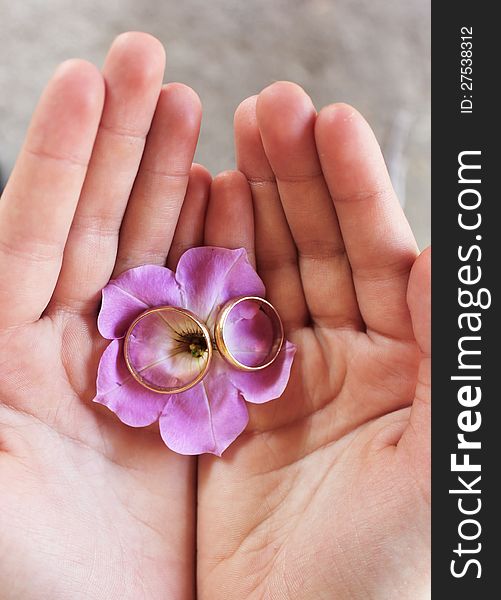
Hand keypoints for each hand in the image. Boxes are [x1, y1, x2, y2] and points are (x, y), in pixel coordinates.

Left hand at [0, 33, 207, 598]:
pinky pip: (205, 300)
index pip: (35, 232)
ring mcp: (138, 360)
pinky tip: (229, 198)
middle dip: (126, 142)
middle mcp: (77, 347)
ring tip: (196, 111)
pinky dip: (217, 245)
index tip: (89, 78)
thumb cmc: (38, 584)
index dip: (64, 154)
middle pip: (99, 223)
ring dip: (174, 179)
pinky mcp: (191, 385)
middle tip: (154, 67)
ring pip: (156, 249)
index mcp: (14, 357)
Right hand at [198, 83, 429, 598]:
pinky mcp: (229, 398)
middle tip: (269, 108)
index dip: (356, 188)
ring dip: (251, 206)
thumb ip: (452, 354)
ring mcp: (283, 374)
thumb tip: (450, 256)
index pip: (382, 255)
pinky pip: (218, 318)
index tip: (330, 121)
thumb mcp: (441, 453)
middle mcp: (347, 358)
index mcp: (407, 363)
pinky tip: (199, 211)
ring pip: (266, 271)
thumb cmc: (387, 567)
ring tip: (232, 137)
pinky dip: (207, 264)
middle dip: (297, 178)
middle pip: (321, 248)